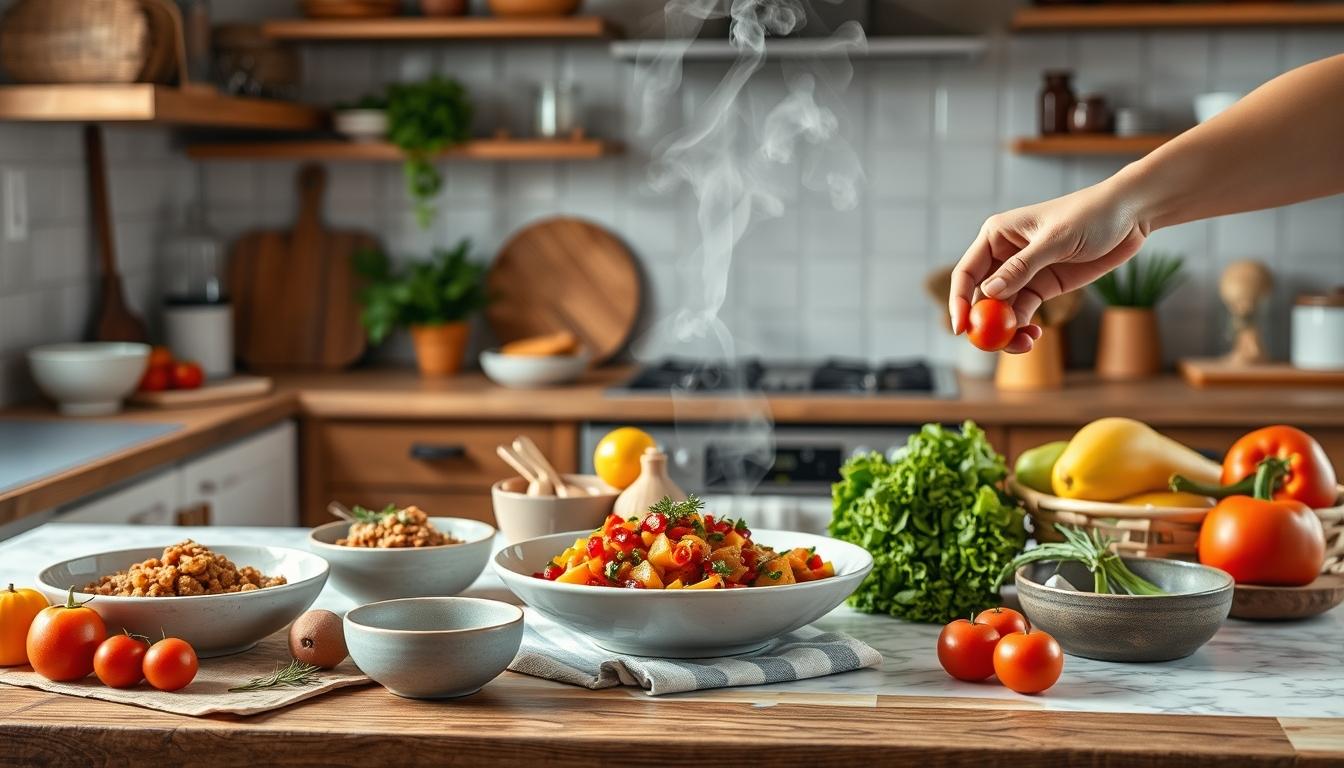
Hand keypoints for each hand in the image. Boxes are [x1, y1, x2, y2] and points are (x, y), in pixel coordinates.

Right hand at [949, 181, 1148, 352]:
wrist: (1129, 216)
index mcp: (996, 236)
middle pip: (981, 297)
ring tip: (1025, 344)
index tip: (961, 328)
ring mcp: (1023, 274)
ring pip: (1002, 310)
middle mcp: (1004, 256)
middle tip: (995, 346)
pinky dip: (1024, 328)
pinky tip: (1035, 336)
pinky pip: (1023, 313)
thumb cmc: (1090, 215)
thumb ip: (1022, 267)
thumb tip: (989, 293)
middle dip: (985, 323)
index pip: (967, 273)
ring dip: (1007, 330)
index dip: (960, 301)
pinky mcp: (1043, 287)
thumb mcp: (1056, 240)